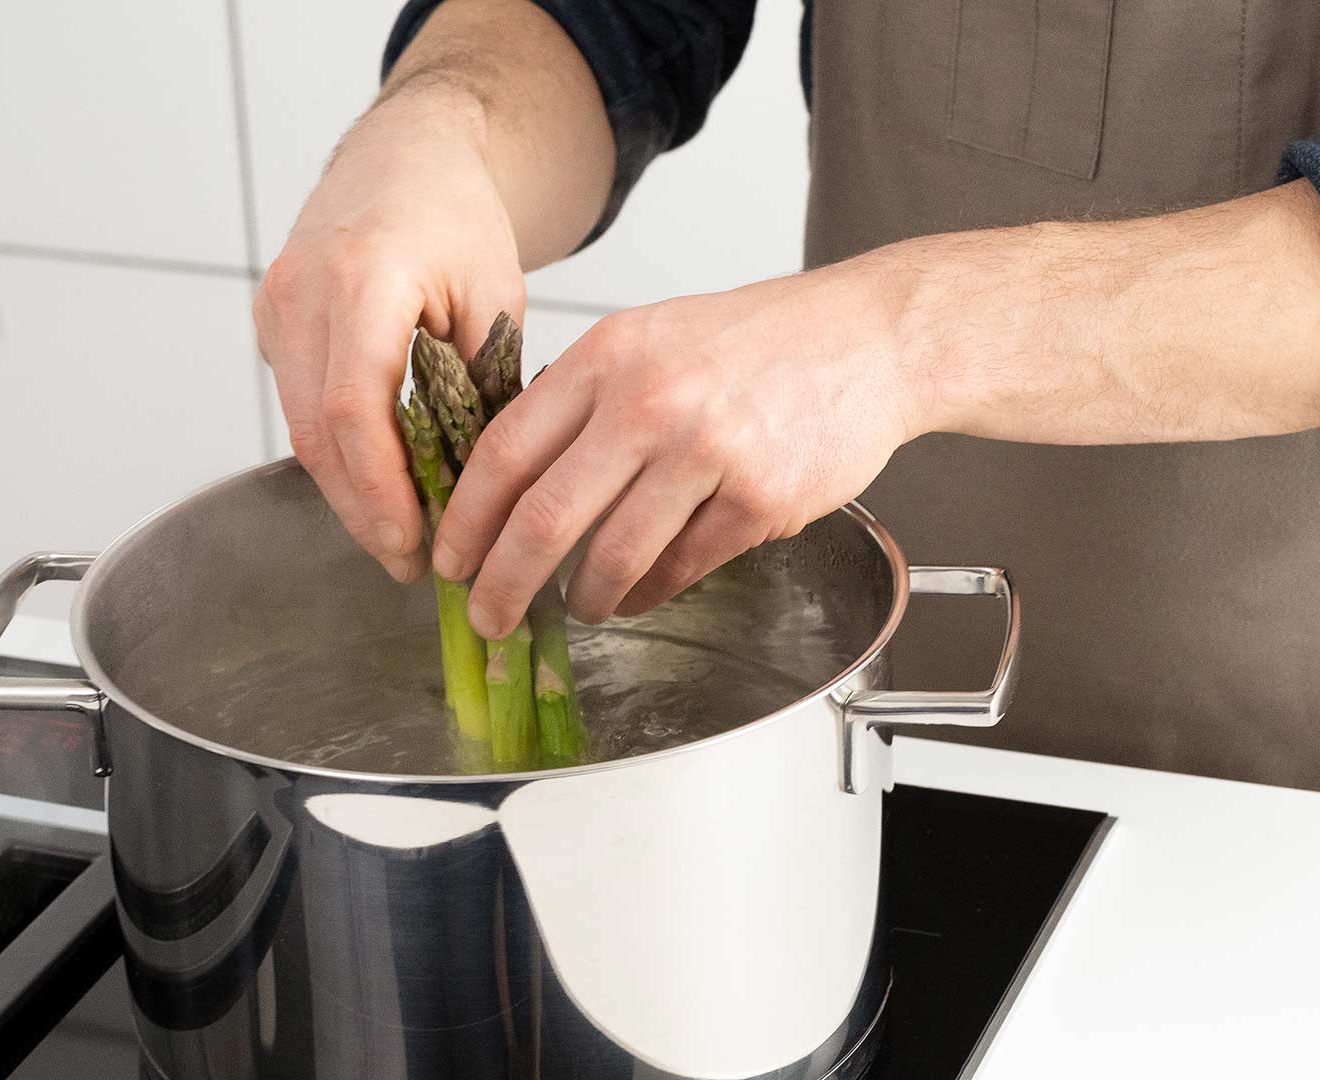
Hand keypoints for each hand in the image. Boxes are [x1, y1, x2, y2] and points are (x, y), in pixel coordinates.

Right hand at [253, 88, 525, 582]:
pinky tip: (378, 484)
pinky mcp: (271, 320)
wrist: (406, 155)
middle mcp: (304, 289)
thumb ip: (480, 388)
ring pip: (299, 427)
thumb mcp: (495, 297)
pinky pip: (298, 404)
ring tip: (399, 536)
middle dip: (362, 510)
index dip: (378, 490)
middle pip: (315, 431)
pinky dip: (336, 451)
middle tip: (409, 564)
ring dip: (347, 489)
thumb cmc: (459, 218)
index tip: (411, 546)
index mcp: (366, 275)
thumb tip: (475, 493)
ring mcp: (277, 304)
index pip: (352, 408)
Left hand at [432, 265, 929, 637]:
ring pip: (613, 555)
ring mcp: (706, 452)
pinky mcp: (758, 499)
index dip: (467, 516)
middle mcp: (649, 402)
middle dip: (504, 582)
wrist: (869, 338)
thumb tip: (511, 475)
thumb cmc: (756, 341)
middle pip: (545, 515)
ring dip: (582, 598)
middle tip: (488, 616)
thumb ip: (583, 395)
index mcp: (607, 357)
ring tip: (574, 608)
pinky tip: (634, 597)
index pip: (506, 449)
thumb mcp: (650, 337)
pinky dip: (647, 594)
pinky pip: (680, 569)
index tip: (450, 557)